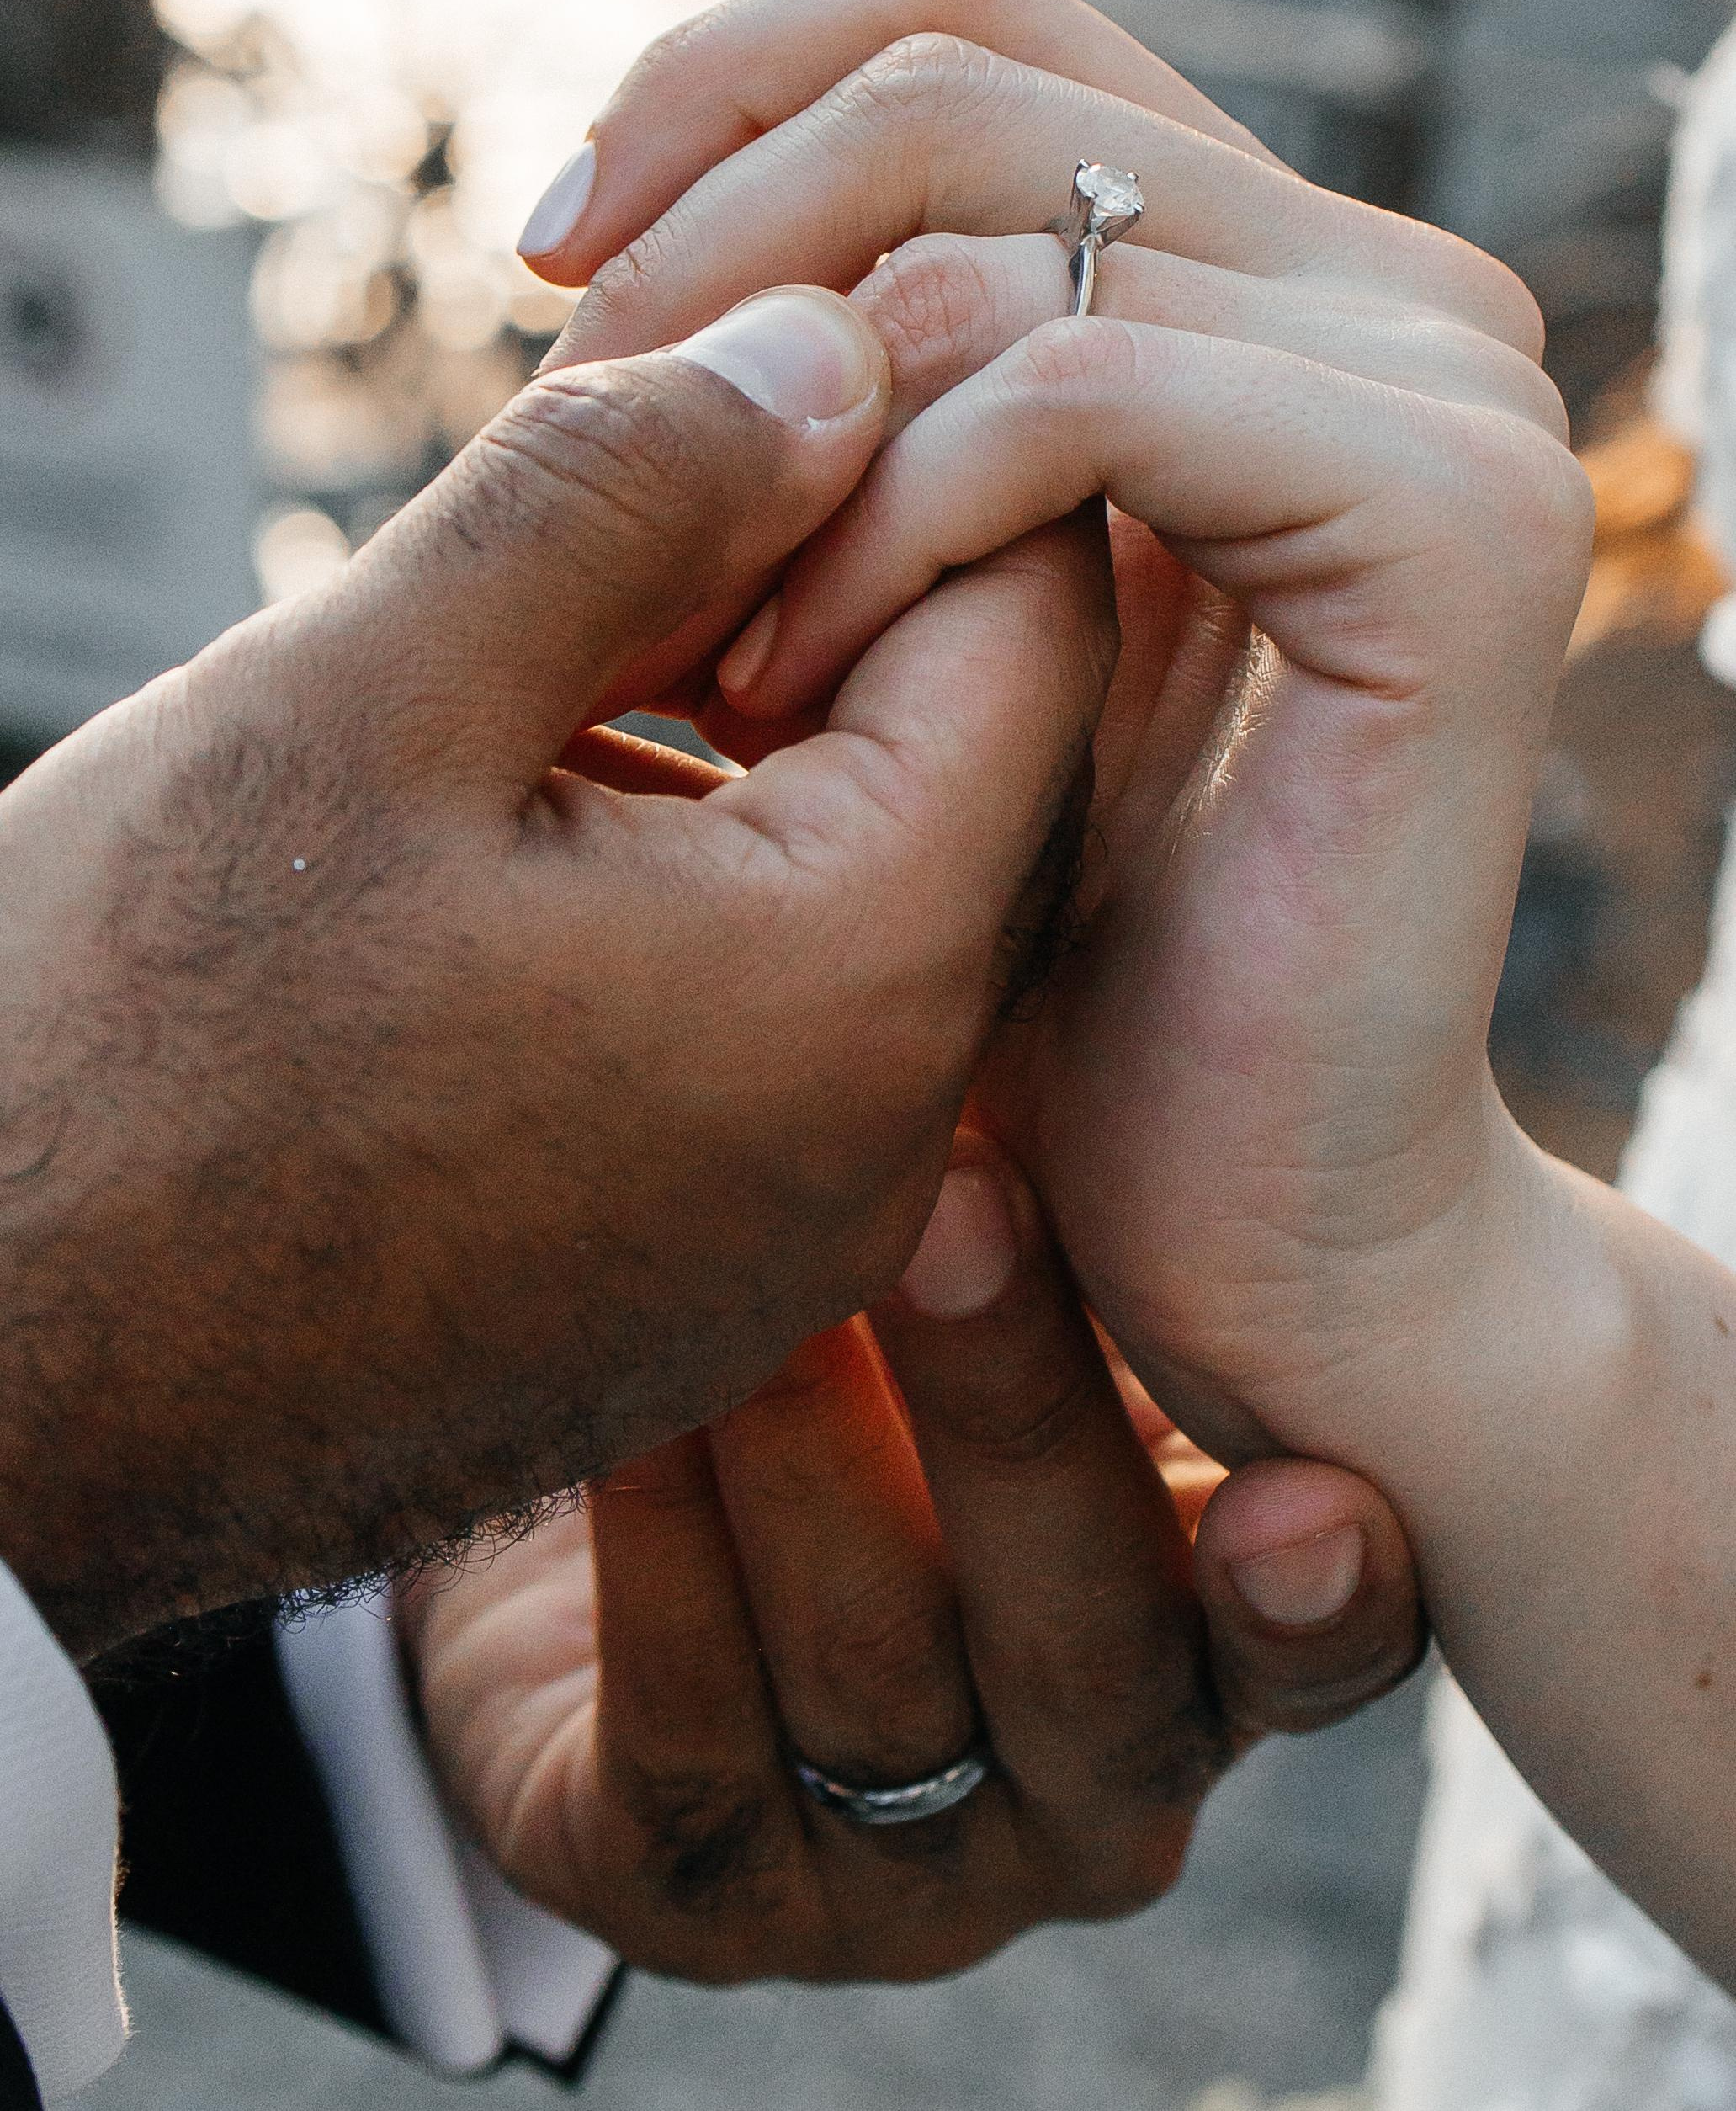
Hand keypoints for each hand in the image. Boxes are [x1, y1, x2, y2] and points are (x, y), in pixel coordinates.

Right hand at [0, 285, 1115, 1662]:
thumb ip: (630, 493)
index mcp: (854, 978)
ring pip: (870, 879)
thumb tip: (836, 348)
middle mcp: (884, 1137)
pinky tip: (531, 811)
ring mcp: (796, 1233)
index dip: (905, 443)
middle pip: (973, 753)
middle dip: (826, 577)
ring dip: (750, 724)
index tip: (733, 376)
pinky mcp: (700, 1275)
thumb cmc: (119, 1065)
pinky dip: (698, 873)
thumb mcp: (358, 701)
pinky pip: (781, 1019)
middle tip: (633, 479)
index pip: (1031, 614)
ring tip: (548, 641)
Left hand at [406, 1139, 1421, 1983]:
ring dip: (813, 1472)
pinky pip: (683, 1753)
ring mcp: (896, 1869)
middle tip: (952, 1208)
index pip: (1312, 1647)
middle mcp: (1085, 1774)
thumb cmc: (865, 1329)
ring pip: (882, 1700)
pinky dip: (659, 1570)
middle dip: (1015, 1423)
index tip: (1301, 1495)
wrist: (613, 1487)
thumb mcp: (1010, 1252)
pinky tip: (624, 1419)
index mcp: (1202, 1631)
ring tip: (747, 1290)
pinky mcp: (694, 1893)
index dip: (1317, 1595)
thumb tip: (1114, 930)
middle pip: (1095, 1658)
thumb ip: (1096, 1185)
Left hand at [517, 0, 1585, 1467]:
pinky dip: (890, 533)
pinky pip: (1073, 398)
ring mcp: (1440, 388)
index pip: (960, 15)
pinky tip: (801, 703)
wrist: (1242, 1220)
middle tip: (575, 477)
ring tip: (703, 683)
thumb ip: (860, 404)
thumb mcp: (909, 614)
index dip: (720, 87)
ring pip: (990, 244)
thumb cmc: (1048, 945)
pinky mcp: (1448, 527)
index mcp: (1258, 277)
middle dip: (713, 268)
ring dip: (779, 454)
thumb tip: (651, 239)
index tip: (547, 274)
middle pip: (954, 75)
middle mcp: (1379, 286)